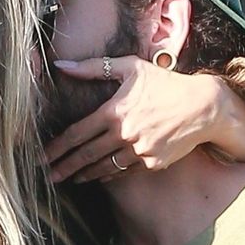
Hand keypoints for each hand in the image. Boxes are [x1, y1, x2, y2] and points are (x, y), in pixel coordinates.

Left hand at [45, 57, 223, 184]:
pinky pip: (124, 172)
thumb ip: (93, 67)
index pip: (77, 133)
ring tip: (70, 179)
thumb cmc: (165, 83)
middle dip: (64, 168)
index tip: (42, 156)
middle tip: (47, 178)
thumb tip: (60, 65)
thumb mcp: (130, 67)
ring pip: (104, 167)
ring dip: (84, 175)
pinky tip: (98, 176)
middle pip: (85, 155)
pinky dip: (109, 175)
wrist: (203, 106)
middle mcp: (124, 134)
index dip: (57, 147)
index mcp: (114, 111)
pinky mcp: (152, 163)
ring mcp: (138, 151)